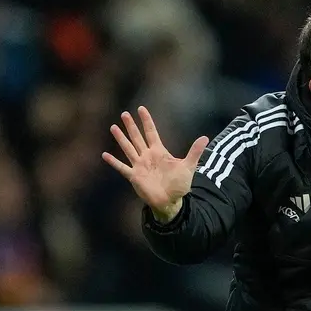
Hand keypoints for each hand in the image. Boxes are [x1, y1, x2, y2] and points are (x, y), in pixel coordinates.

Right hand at [101, 106, 208, 222]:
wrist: (171, 201)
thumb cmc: (179, 184)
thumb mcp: (188, 166)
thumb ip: (194, 152)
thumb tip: (205, 137)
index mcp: (159, 152)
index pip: (151, 132)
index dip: (147, 121)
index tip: (141, 109)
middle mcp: (148, 156)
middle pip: (137, 138)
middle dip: (131, 126)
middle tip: (124, 113)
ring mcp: (140, 166)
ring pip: (128, 149)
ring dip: (121, 138)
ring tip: (113, 127)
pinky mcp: (134, 176)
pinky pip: (122, 167)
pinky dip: (114, 162)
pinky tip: (105, 155)